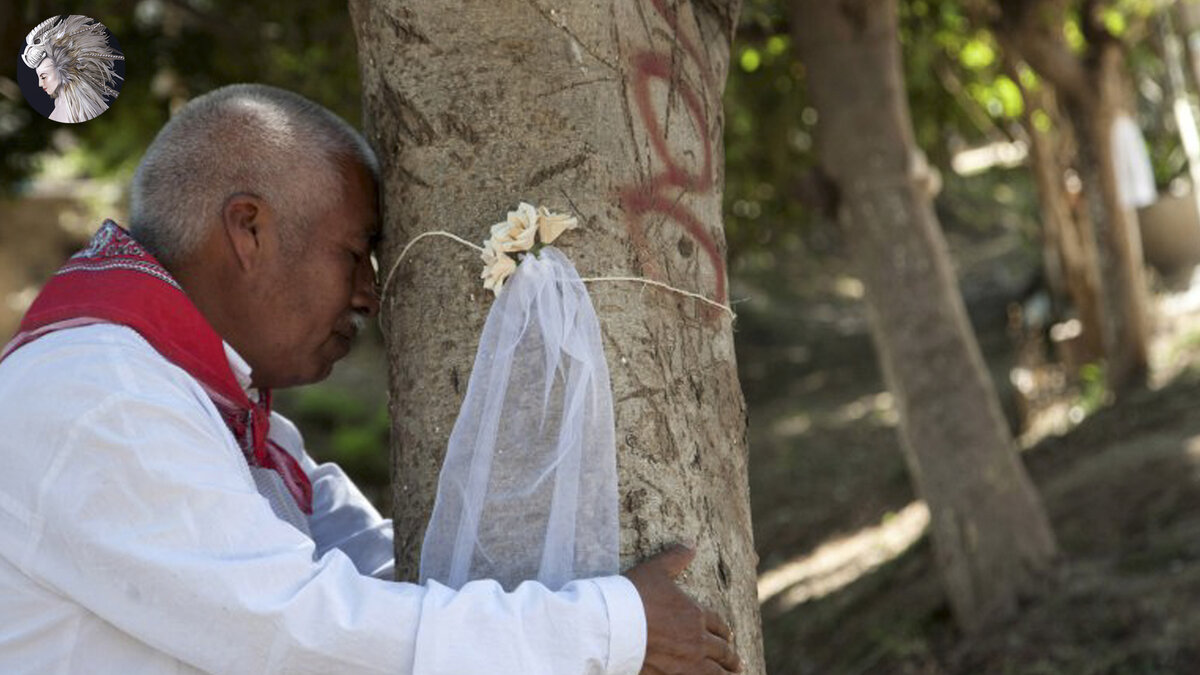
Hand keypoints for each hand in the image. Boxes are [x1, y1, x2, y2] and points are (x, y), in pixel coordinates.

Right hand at [623, 545, 741, 674]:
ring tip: (734, 674)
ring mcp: (689, 660)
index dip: (723, 630)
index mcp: (695, 613)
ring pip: (716, 671)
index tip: (727, 635)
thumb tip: (690, 544)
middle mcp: (697, 638)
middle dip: (729, 655)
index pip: (718, 624)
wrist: (615, 625)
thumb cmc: (633, 596)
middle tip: (735, 661)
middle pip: (721, 650)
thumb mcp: (654, 570)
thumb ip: (674, 558)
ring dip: (727, 672)